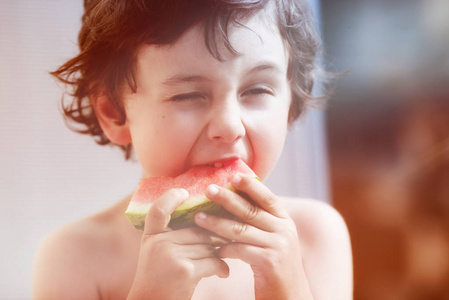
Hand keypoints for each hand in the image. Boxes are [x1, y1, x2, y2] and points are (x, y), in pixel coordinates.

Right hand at [127, 188, 229, 299]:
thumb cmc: (159, 278)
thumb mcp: (157, 252)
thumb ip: (172, 235)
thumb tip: (206, 217)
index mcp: (151, 236)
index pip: (159, 209)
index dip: (172, 197)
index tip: (185, 193)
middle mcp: (159, 243)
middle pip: (197, 229)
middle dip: (215, 235)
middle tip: (228, 237)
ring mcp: (172, 256)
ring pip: (208, 245)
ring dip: (220, 252)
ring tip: (226, 256)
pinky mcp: (186, 271)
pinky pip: (214, 261)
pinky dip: (222, 267)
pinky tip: (223, 272)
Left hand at [194, 174, 313, 299]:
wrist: (292, 296)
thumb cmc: (276, 266)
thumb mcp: (275, 239)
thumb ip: (262, 221)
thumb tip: (236, 200)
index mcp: (285, 221)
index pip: (267, 197)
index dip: (250, 185)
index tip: (233, 176)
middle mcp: (284, 230)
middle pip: (250, 210)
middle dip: (227, 198)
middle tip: (209, 190)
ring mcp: (278, 245)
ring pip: (240, 229)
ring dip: (216, 223)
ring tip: (198, 217)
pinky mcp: (269, 262)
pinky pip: (240, 250)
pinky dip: (224, 249)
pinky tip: (213, 249)